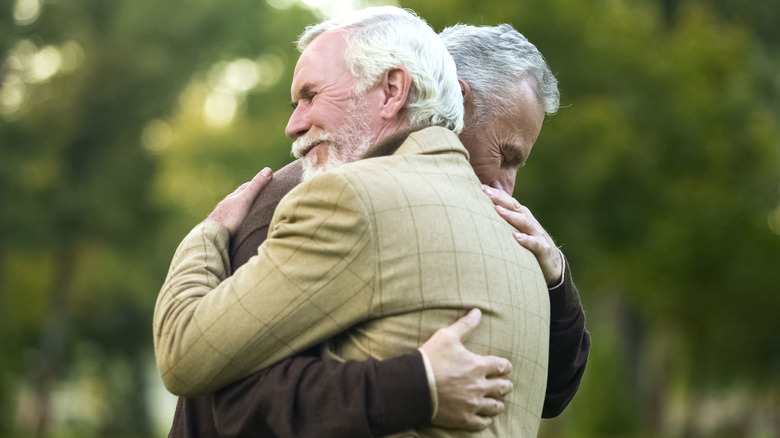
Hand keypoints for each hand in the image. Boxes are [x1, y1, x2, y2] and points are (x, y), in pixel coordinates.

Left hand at [207, 168, 272, 235]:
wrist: (212, 234)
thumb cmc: (230, 216)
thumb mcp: (246, 200)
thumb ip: (256, 186)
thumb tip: (268, 169)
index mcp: (234, 197)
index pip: (246, 187)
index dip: (256, 184)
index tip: (266, 182)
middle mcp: (227, 204)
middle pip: (240, 197)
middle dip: (249, 196)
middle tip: (260, 196)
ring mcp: (223, 215)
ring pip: (235, 209)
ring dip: (243, 209)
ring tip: (251, 212)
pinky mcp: (221, 227)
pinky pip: (231, 221)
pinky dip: (238, 220)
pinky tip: (240, 226)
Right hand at [420, 309, 512, 430]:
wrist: (413, 385)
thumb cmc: (430, 358)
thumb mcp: (446, 336)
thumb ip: (465, 325)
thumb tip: (477, 311)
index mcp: (478, 365)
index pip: (502, 366)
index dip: (505, 366)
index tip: (504, 367)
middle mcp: (479, 386)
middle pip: (502, 387)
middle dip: (505, 384)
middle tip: (504, 384)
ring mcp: (472, 404)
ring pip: (495, 406)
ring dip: (498, 402)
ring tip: (497, 401)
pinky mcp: (463, 418)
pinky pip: (482, 423)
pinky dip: (486, 419)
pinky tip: (485, 417)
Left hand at [482, 185, 562, 285]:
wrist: (553, 263)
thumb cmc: (528, 244)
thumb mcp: (515, 230)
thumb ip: (503, 219)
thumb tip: (484, 208)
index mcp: (521, 216)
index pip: (507, 201)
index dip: (494, 193)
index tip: (479, 186)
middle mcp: (528, 221)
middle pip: (514, 207)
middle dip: (499, 198)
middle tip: (484, 191)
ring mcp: (536, 234)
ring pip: (524, 222)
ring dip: (510, 215)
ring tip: (497, 210)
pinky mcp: (542, 249)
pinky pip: (534, 243)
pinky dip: (525, 239)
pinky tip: (516, 237)